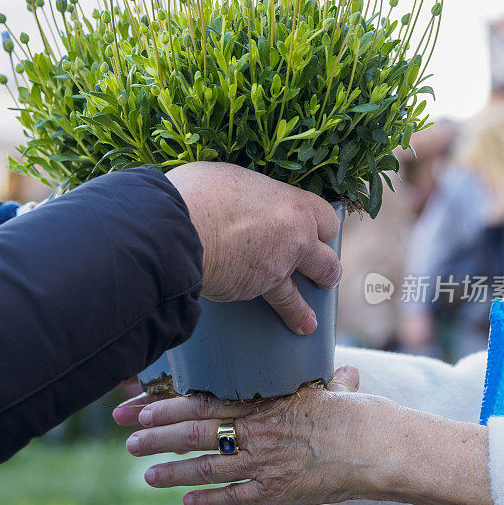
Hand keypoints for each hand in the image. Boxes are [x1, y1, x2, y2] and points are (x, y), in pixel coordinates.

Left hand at [117, 367, 379, 504]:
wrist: (381, 449)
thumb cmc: (359, 414)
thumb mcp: (335, 389)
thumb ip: (329, 382)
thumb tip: (346, 374)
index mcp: (265, 403)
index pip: (206, 403)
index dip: (170, 408)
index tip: (143, 410)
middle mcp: (257, 432)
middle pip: (197, 435)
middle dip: (158, 439)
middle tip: (130, 441)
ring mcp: (265, 464)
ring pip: (207, 468)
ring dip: (173, 472)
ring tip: (147, 474)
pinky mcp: (278, 492)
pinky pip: (235, 499)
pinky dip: (209, 501)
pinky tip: (187, 501)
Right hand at [167, 162, 341, 334]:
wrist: (177, 230)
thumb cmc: (196, 195)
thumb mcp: (229, 179)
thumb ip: (246, 196)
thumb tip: (234, 199)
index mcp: (290, 203)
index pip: (325, 218)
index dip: (321, 229)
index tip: (318, 234)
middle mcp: (294, 236)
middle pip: (326, 259)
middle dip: (326, 269)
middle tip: (325, 275)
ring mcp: (279, 266)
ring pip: (301, 291)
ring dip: (305, 307)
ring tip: (309, 321)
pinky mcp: (259, 289)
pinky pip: (275, 303)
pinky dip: (282, 314)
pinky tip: (292, 325)